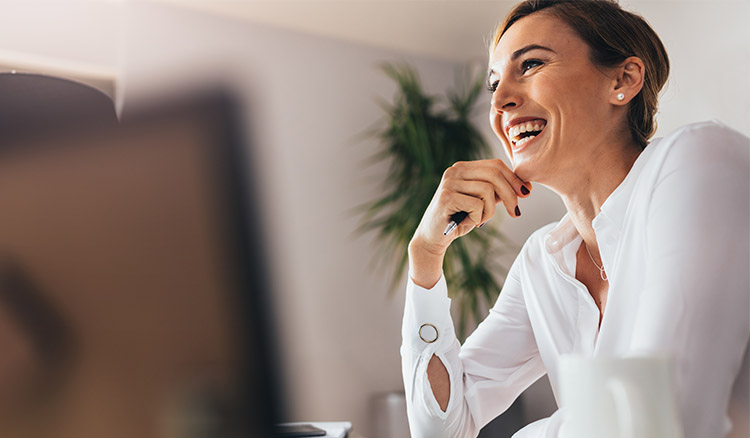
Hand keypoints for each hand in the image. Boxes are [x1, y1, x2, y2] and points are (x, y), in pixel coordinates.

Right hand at [408, 159, 530, 287]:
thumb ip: (497, 192)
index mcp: (463, 168)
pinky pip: (477, 205)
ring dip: (490, 211)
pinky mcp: (446, 197)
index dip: (514, 179)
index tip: (526, 193)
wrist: (433, 238)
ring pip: (488, 190)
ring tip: (480, 220)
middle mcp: (454, 170)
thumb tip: (524, 187)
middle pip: (494, 174)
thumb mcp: (482, 203)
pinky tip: (469, 222)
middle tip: (515, 212)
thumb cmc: (458, 219)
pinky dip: (479, 217)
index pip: (495, 165)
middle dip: (511, 194)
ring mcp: (449, 182)